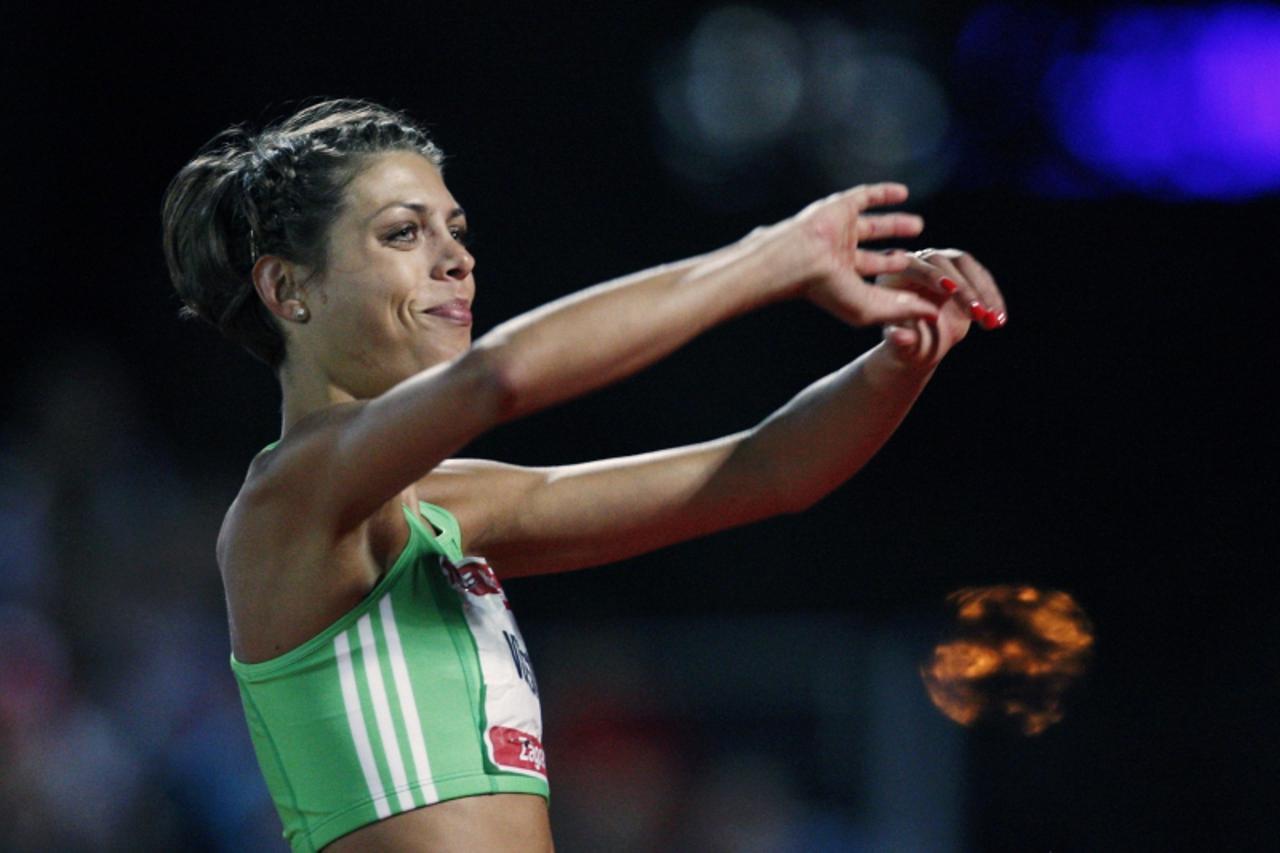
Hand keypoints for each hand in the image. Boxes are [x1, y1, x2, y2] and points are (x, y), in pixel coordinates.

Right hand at [769, 183, 938, 326]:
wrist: (798, 259)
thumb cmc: (827, 288)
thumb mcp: (868, 307)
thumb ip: (901, 309)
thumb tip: (932, 313)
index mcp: (844, 280)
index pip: (874, 282)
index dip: (896, 283)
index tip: (921, 285)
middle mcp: (841, 255)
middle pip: (875, 256)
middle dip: (896, 257)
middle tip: (917, 258)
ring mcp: (841, 230)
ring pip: (873, 226)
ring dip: (895, 225)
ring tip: (918, 225)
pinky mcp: (841, 207)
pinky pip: (865, 195)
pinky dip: (883, 193)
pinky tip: (903, 193)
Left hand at [875, 248, 1005, 366]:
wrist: (919, 342)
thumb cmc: (903, 343)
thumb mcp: (899, 344)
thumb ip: (899, 340)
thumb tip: (901, 338)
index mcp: (895, 273)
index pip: (915, 267)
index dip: (932, 277)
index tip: (950, 291)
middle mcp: (920, 261)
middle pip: (945, 263)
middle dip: (965, 289)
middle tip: (979, 313)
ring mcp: (943, 263)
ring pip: (968, 266)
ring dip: (984, 292)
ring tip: (994, 320)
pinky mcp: (963, 270)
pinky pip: (982, 278)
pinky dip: (992, 297)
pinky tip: (1000, 317)